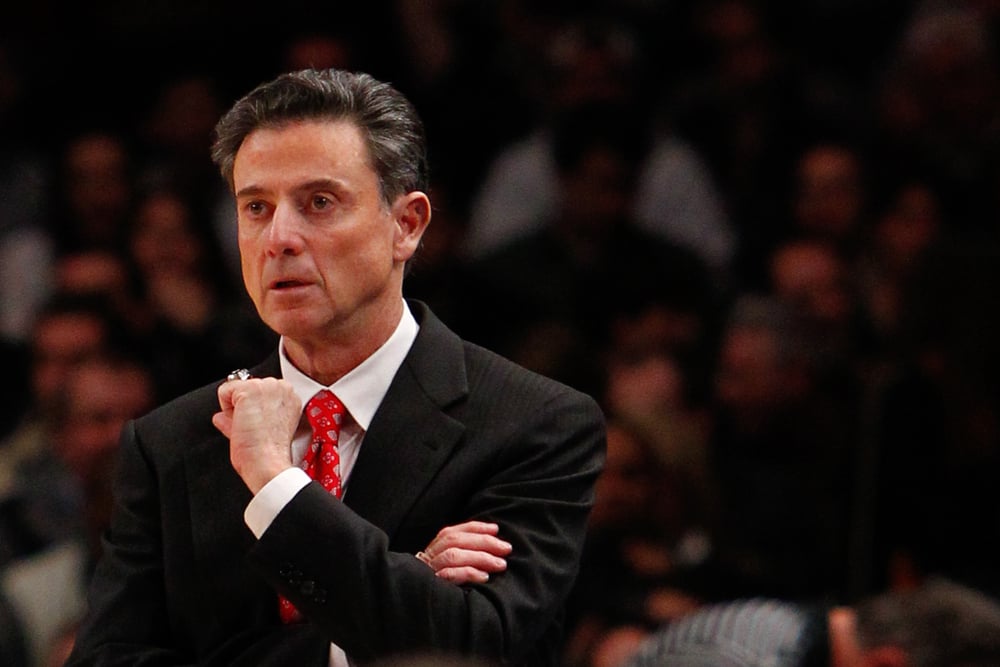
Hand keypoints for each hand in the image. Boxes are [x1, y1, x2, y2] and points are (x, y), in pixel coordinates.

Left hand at [212, 377, 301, 493]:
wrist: (268, 462)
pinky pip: (225, 391)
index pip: (262, 394)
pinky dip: (225, 407)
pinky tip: (238, 422)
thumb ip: (250, 417)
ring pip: (237, 388)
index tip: (258, 426)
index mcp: (291, 399)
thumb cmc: (271, 454)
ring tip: (246, 427)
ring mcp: (267, 386)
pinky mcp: (250, 389)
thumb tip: (224, 416)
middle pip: (250, 388)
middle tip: (252, 428)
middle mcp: (282, 388)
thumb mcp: (267, 431)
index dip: (255, 411)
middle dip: (246, 406)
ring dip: (236, 408)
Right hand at [416, 521, 511, 583]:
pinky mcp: (432, 589)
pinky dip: (469, 573)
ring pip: (452, 556)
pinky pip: (449, 576)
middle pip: (454, 541)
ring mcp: (428, 573)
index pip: (452, 532)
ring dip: (480, 557)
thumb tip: (494, 544)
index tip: (496, 529)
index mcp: (433, 550)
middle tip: (506, 548)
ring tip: (500, 564)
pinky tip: (485, 577)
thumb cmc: (446, 591)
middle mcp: (428, 559)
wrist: (424, 614)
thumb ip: (465, 555)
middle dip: (484, 541)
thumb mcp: (452, 568)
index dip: (475, 528)